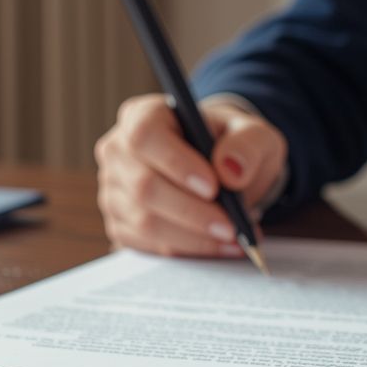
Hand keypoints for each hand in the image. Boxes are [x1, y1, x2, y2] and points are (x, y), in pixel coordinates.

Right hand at [95, 94, 287, 256]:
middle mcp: (119, 152)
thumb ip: (247, 145)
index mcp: (143, 115)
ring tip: (233, 238)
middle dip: (192, 212)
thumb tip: (231, 171)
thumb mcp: (252, 133)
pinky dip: (187, 250)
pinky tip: (219, 246)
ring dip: (193, 237)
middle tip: (231, 227)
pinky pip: (148, 245)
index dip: (176, 163)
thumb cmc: (230, 144)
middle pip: (144, 187)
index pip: (145, 136)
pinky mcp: (121, 224)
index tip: (213, 186)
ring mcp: (114, 190)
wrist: (221, 168)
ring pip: (145, 222)